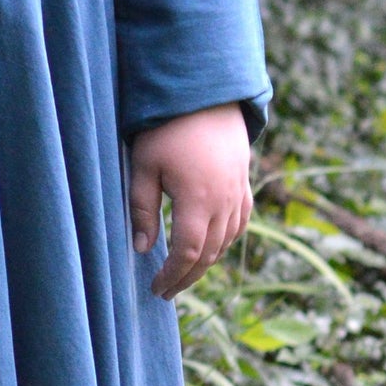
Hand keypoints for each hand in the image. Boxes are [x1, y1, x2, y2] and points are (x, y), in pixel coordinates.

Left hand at [128, 103, 252, 296]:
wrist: (205, 93)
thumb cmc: (166, 128)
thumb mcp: (144, 166)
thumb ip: (143, 209)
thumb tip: (142, 249)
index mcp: (198, 201)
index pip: (187, 253)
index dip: (172, 275)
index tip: (156, 289)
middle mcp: (224, 202)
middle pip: (209, 254)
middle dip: (187, 277)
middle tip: (166, 291)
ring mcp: (238, 192)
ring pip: (227, 241)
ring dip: (206, 262)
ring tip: (184, 273)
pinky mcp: (243, 182)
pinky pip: (240, 222)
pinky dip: (226, 241)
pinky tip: (212, 247)